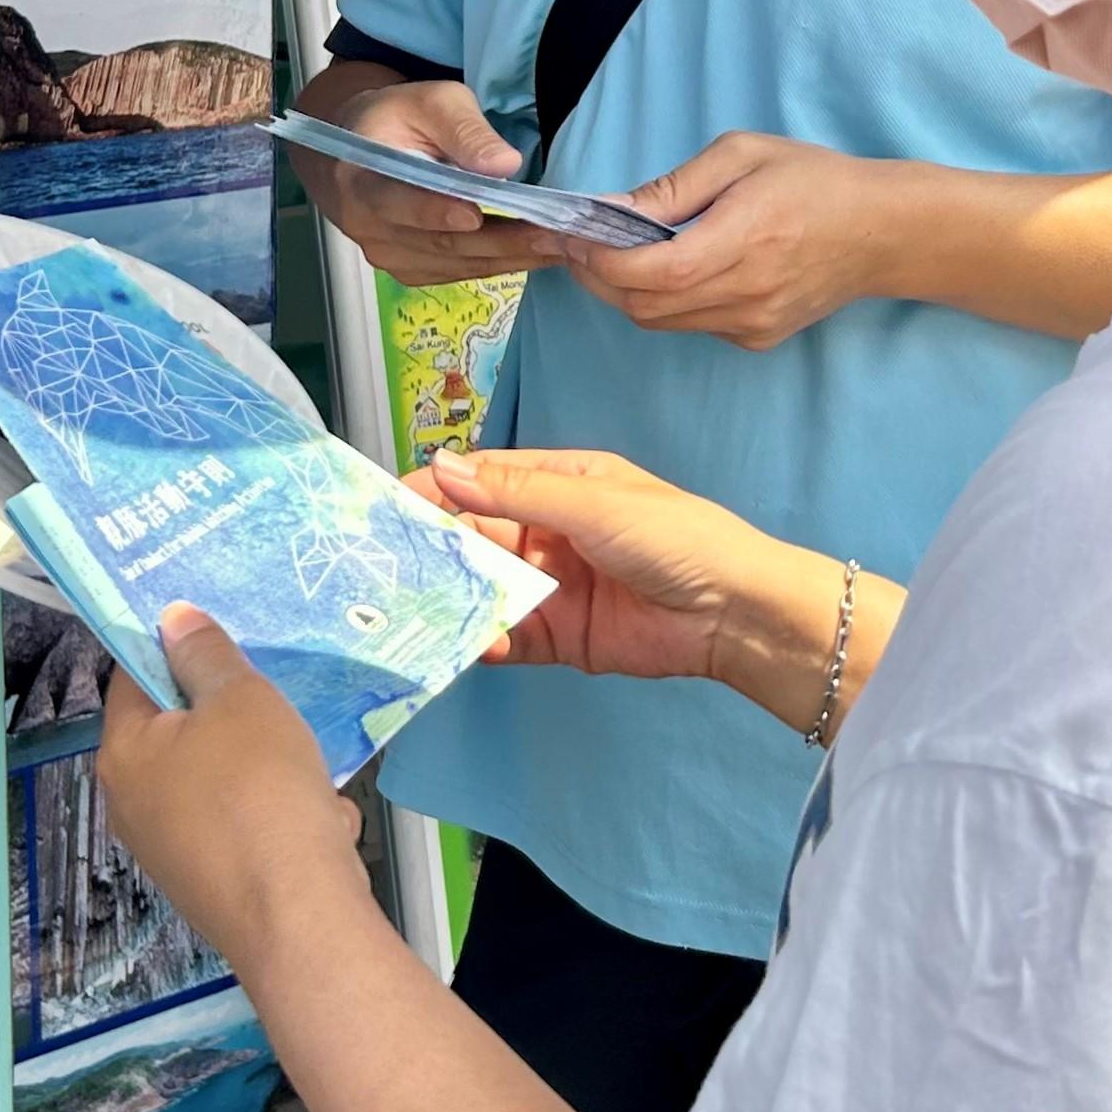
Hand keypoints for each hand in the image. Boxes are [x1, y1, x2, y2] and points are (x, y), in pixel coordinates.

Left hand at [97, 607, 370, 968]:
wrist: (293, 911)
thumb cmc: (260, 791)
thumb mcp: (242, 701)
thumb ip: (207, 655)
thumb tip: (172, 618)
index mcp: (124, 752)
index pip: (133, 676)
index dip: (176, 648)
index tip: (225, 633)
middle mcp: (130, 801)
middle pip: (178, 731)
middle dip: (230, 712)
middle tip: (276, 694)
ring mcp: (167, 847)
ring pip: (217, 778)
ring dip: (263, 764)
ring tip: (306, 759)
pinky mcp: (207, 879)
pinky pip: (240, 823)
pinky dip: (275, 812)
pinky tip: (314, 816)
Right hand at [295, 80, 561, 287]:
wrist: (365, 151)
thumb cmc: (400, 118)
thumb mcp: (433, 102)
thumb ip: (464, 130)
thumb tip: (504, 166)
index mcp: (361, 180)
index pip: (395, 201)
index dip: (433, 211)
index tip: (474, 214)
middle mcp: (369, 227)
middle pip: (441, 241)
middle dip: (502, 240)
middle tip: (556, 235)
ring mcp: (390, 255)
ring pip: (458, 262)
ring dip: (512, 256)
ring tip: (564, 245)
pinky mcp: (413, 269)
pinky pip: (462, 271)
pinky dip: (503, 262)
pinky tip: (541, 252)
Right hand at [412, 447, 810, 689]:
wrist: (733, 612)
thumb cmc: (678, 539)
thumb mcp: (593, 504)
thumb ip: (516, 492)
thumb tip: (443, 467)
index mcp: (562, 485)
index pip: (483, 481)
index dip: (435, 491)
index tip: (383, 507)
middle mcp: (549, 533)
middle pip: (473, 539)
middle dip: (430, 552)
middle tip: (379, 569)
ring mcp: (552, 587)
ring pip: (481, 590)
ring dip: (449, 600)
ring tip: (408, 611)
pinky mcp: (559, 637)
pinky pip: (505, 637)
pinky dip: (480, 641)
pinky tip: (465, 644)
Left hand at [555, 133, 908, 350]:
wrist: (880, 233)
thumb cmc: (813, 181)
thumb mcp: (742, 155)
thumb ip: (674, 187)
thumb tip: (611, 210)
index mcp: (744, 238)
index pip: (653, 271)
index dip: (602, 260)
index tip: (574, 235)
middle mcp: (747, 293)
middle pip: (645, 304)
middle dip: (598, 278)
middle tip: (579, 245)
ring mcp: (752, 323)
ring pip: (661, 322)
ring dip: (627, 292)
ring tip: (617, 256)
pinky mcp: (757, 338)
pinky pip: (691, 326)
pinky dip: (667, 303)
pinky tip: (675, 273)